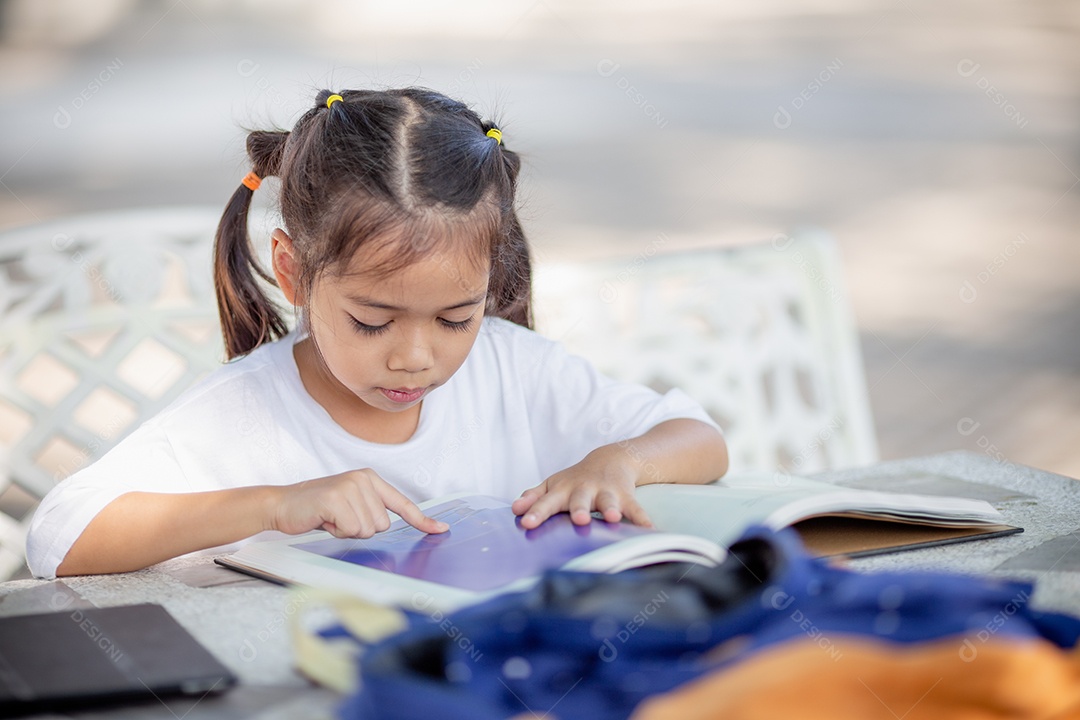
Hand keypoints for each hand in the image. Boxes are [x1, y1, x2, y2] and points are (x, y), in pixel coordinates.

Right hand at [270, 469, 447, 537]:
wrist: (283, 504)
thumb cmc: (318, 509)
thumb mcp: (350, 506)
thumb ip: (371, 511)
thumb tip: (388, 527)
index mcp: (370, 479)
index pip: (402, 503)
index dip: (422, 520)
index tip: (441, 530)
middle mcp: (364, 479)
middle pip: (383, 525)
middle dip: (360, 529)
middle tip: (339, 518)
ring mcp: (350, 487)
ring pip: (368, 529)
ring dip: (348, 531)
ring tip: (331, 518)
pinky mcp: (336, 498)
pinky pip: (351, 529)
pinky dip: (337, 531)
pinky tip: (324, 520)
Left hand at [511, 446, 652, 529]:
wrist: (611, 460)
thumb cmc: (575, 481)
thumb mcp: (553, 485)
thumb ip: (534, 497)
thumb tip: (514, 509)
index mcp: (563, 491)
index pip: (547, 502)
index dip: (537, 512)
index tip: (527, 523)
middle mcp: (584, 491)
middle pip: (580, 501)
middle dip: (579, 509)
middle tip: (578, 520)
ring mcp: (606, 493)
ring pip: (609, 502)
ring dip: (610, 509)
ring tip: (612, 518)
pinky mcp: (626, 496)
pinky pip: (636, 509)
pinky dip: (642, 519)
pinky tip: (649, 530)